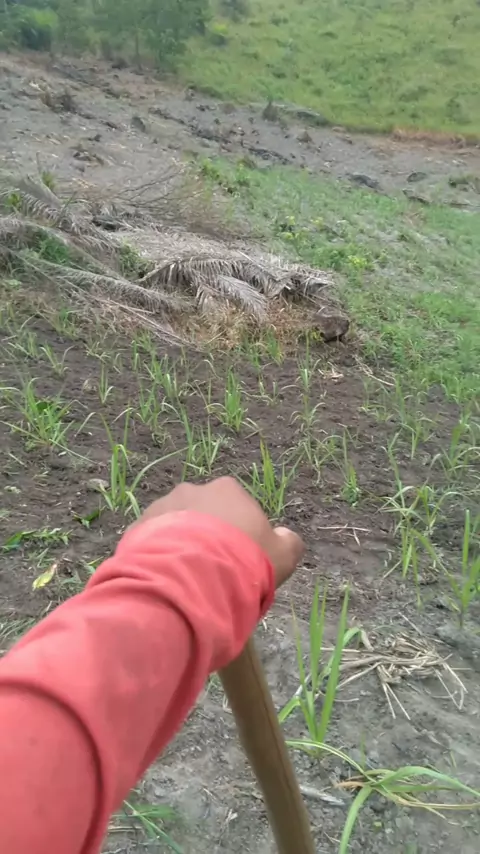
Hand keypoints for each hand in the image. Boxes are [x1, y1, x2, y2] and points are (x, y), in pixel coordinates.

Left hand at [134, 477, 303, 587]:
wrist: (191, 576)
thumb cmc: (244, 561)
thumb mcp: (283, 556)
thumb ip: (289, 543)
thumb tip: (286, 537)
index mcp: (228, 490)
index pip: (237, 511)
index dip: (240, 538)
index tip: (239, 563)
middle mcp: (193, 490)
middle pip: (204, 516)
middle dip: (207, 538)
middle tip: (212, 572)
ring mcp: (162, 507)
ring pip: (176, 528)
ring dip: (181, 547)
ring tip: (187, 579)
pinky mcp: (138, 528)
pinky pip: (153, 543)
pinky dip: (160, 557)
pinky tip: (168, 580)